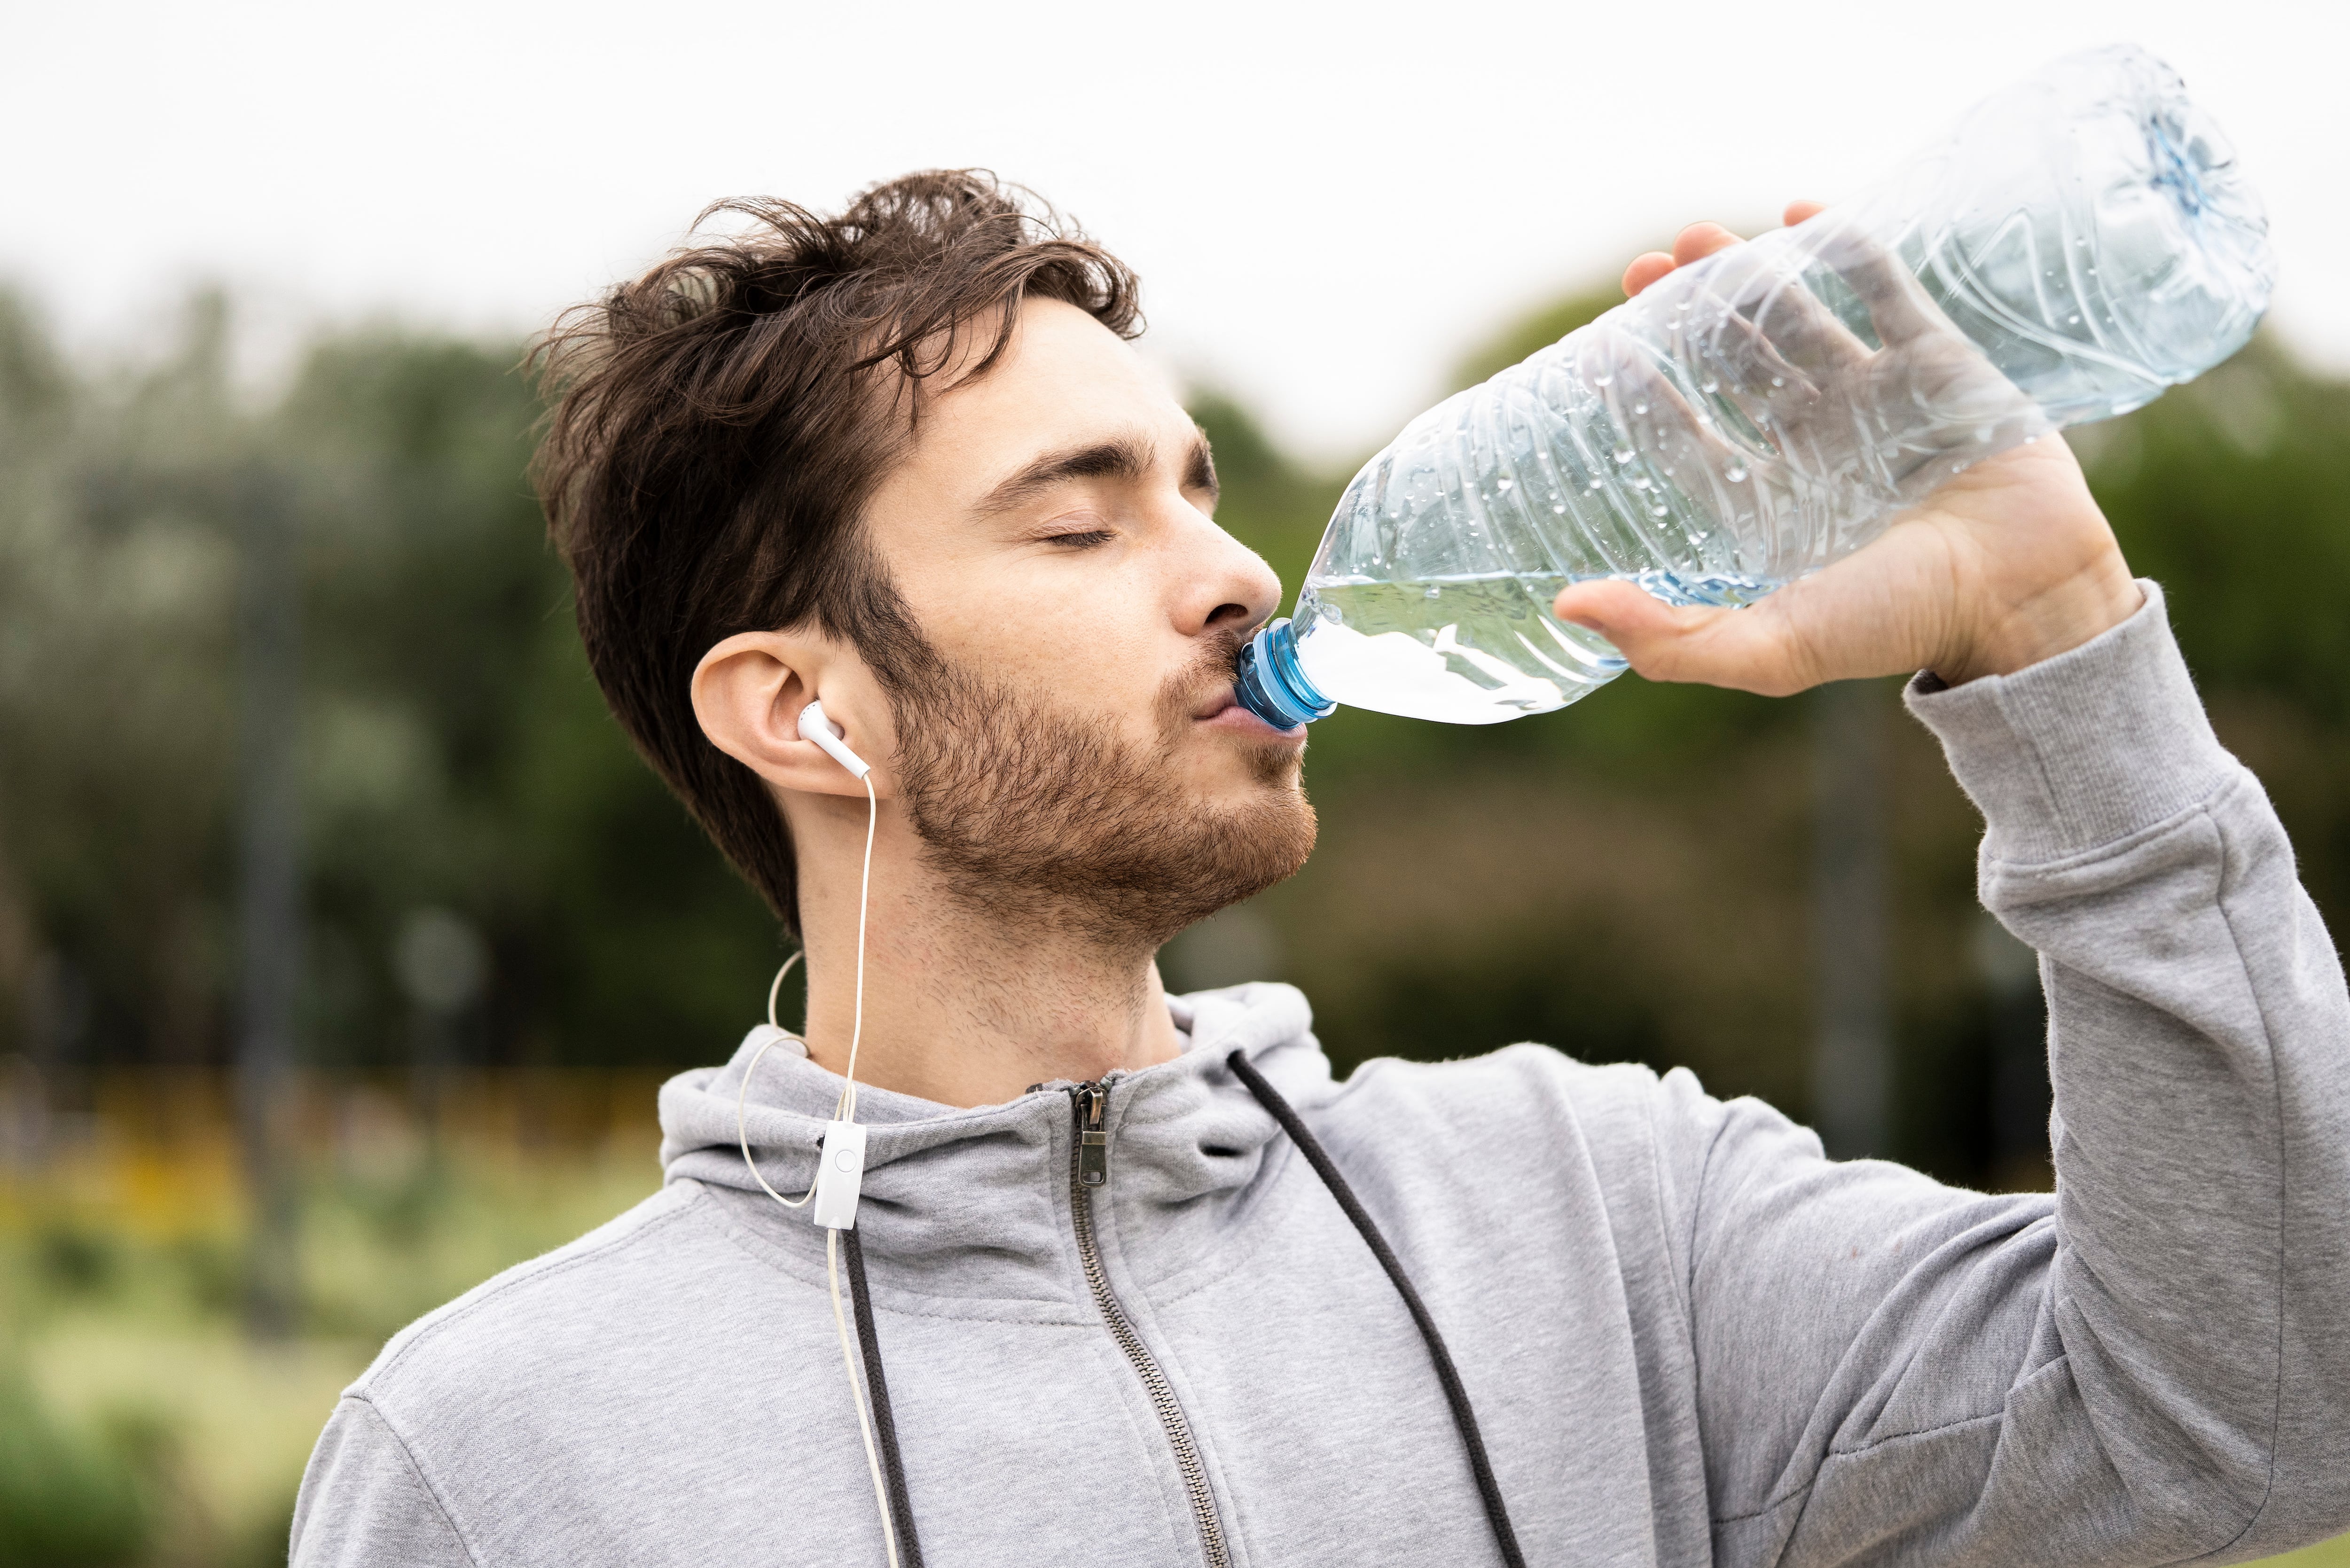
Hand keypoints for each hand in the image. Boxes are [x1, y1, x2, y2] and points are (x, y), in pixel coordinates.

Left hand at [1554, 204, 2141, 692]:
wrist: (2023, 599)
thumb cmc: (1897, 626)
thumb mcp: (1771, 650)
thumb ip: (1668, 640)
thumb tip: (1565, 606)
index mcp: (1772, 504)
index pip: (1690, 437)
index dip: (1643, 396)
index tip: (1597, 350)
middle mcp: (1816, 446)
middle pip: (1734, 366)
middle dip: (1688, 314)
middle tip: (1644, 265)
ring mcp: (1877, 400)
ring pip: (1796, 320)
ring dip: (1750, 274)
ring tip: (1698, 233)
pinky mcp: (1939, 364)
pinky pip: (1884, 292)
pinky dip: (1845, 249)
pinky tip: (1800, 212)